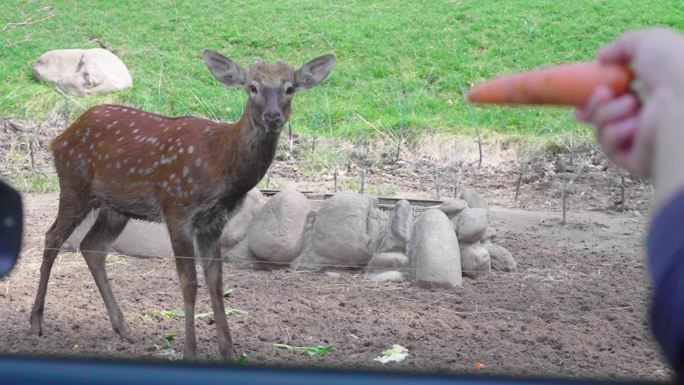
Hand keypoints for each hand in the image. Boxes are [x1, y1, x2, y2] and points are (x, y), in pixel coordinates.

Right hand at [576, 28, 683, 176]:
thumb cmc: (675, 67)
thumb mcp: (648, 41)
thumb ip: (622, 45)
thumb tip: (601, 56)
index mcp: (656, 96)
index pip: (618, 101)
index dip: (595, 100)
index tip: (580, 99)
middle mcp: (650, 120)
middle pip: (604, 118)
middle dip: (594, 108)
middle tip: (601, 96)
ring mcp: (644, 142)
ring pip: (603, 130)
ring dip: (607, 114)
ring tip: (630, 104)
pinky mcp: (638, 161)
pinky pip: (610, 148)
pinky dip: (615, 133)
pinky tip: (633, 125)